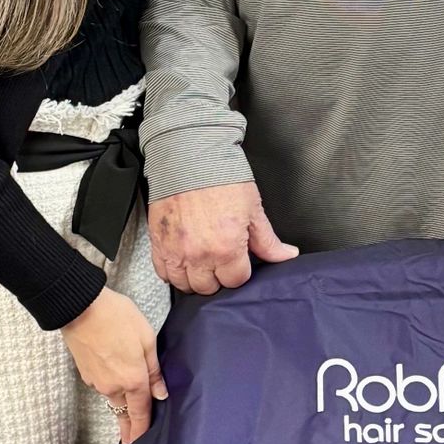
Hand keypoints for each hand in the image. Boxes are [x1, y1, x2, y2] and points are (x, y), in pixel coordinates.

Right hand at [61, 288, 166, 443]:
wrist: (79, 307)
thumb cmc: (117, 317)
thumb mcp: (146, 339)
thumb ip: (154, 370)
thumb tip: (160, 394)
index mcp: (133, 380)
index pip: (141, 414)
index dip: (142, 432)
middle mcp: (113, 387)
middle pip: (124, 413)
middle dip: (129, 430)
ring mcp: (97, 382)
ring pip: (113, 400)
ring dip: (121, 409)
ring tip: (128, 418)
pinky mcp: (85, 374)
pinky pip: (103, 387)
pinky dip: (110, 391)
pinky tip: (115, 385)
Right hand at [147, 180, 298, 295]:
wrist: (190, 155)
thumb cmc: (220, 177)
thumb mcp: (253, 210)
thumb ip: (267, 241)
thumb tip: (285, 256)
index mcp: (226, 248)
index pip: (235, 281)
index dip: (239, 270)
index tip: (239, 259)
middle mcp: (199, 255)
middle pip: (209, 287)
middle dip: (218, 276)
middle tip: (221, 260)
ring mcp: (176, 251)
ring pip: (185, 285)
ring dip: (195, 278)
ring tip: (202, 263)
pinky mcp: (158, 243)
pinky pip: (163, 272)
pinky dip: (173, 271)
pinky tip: (183, 260)